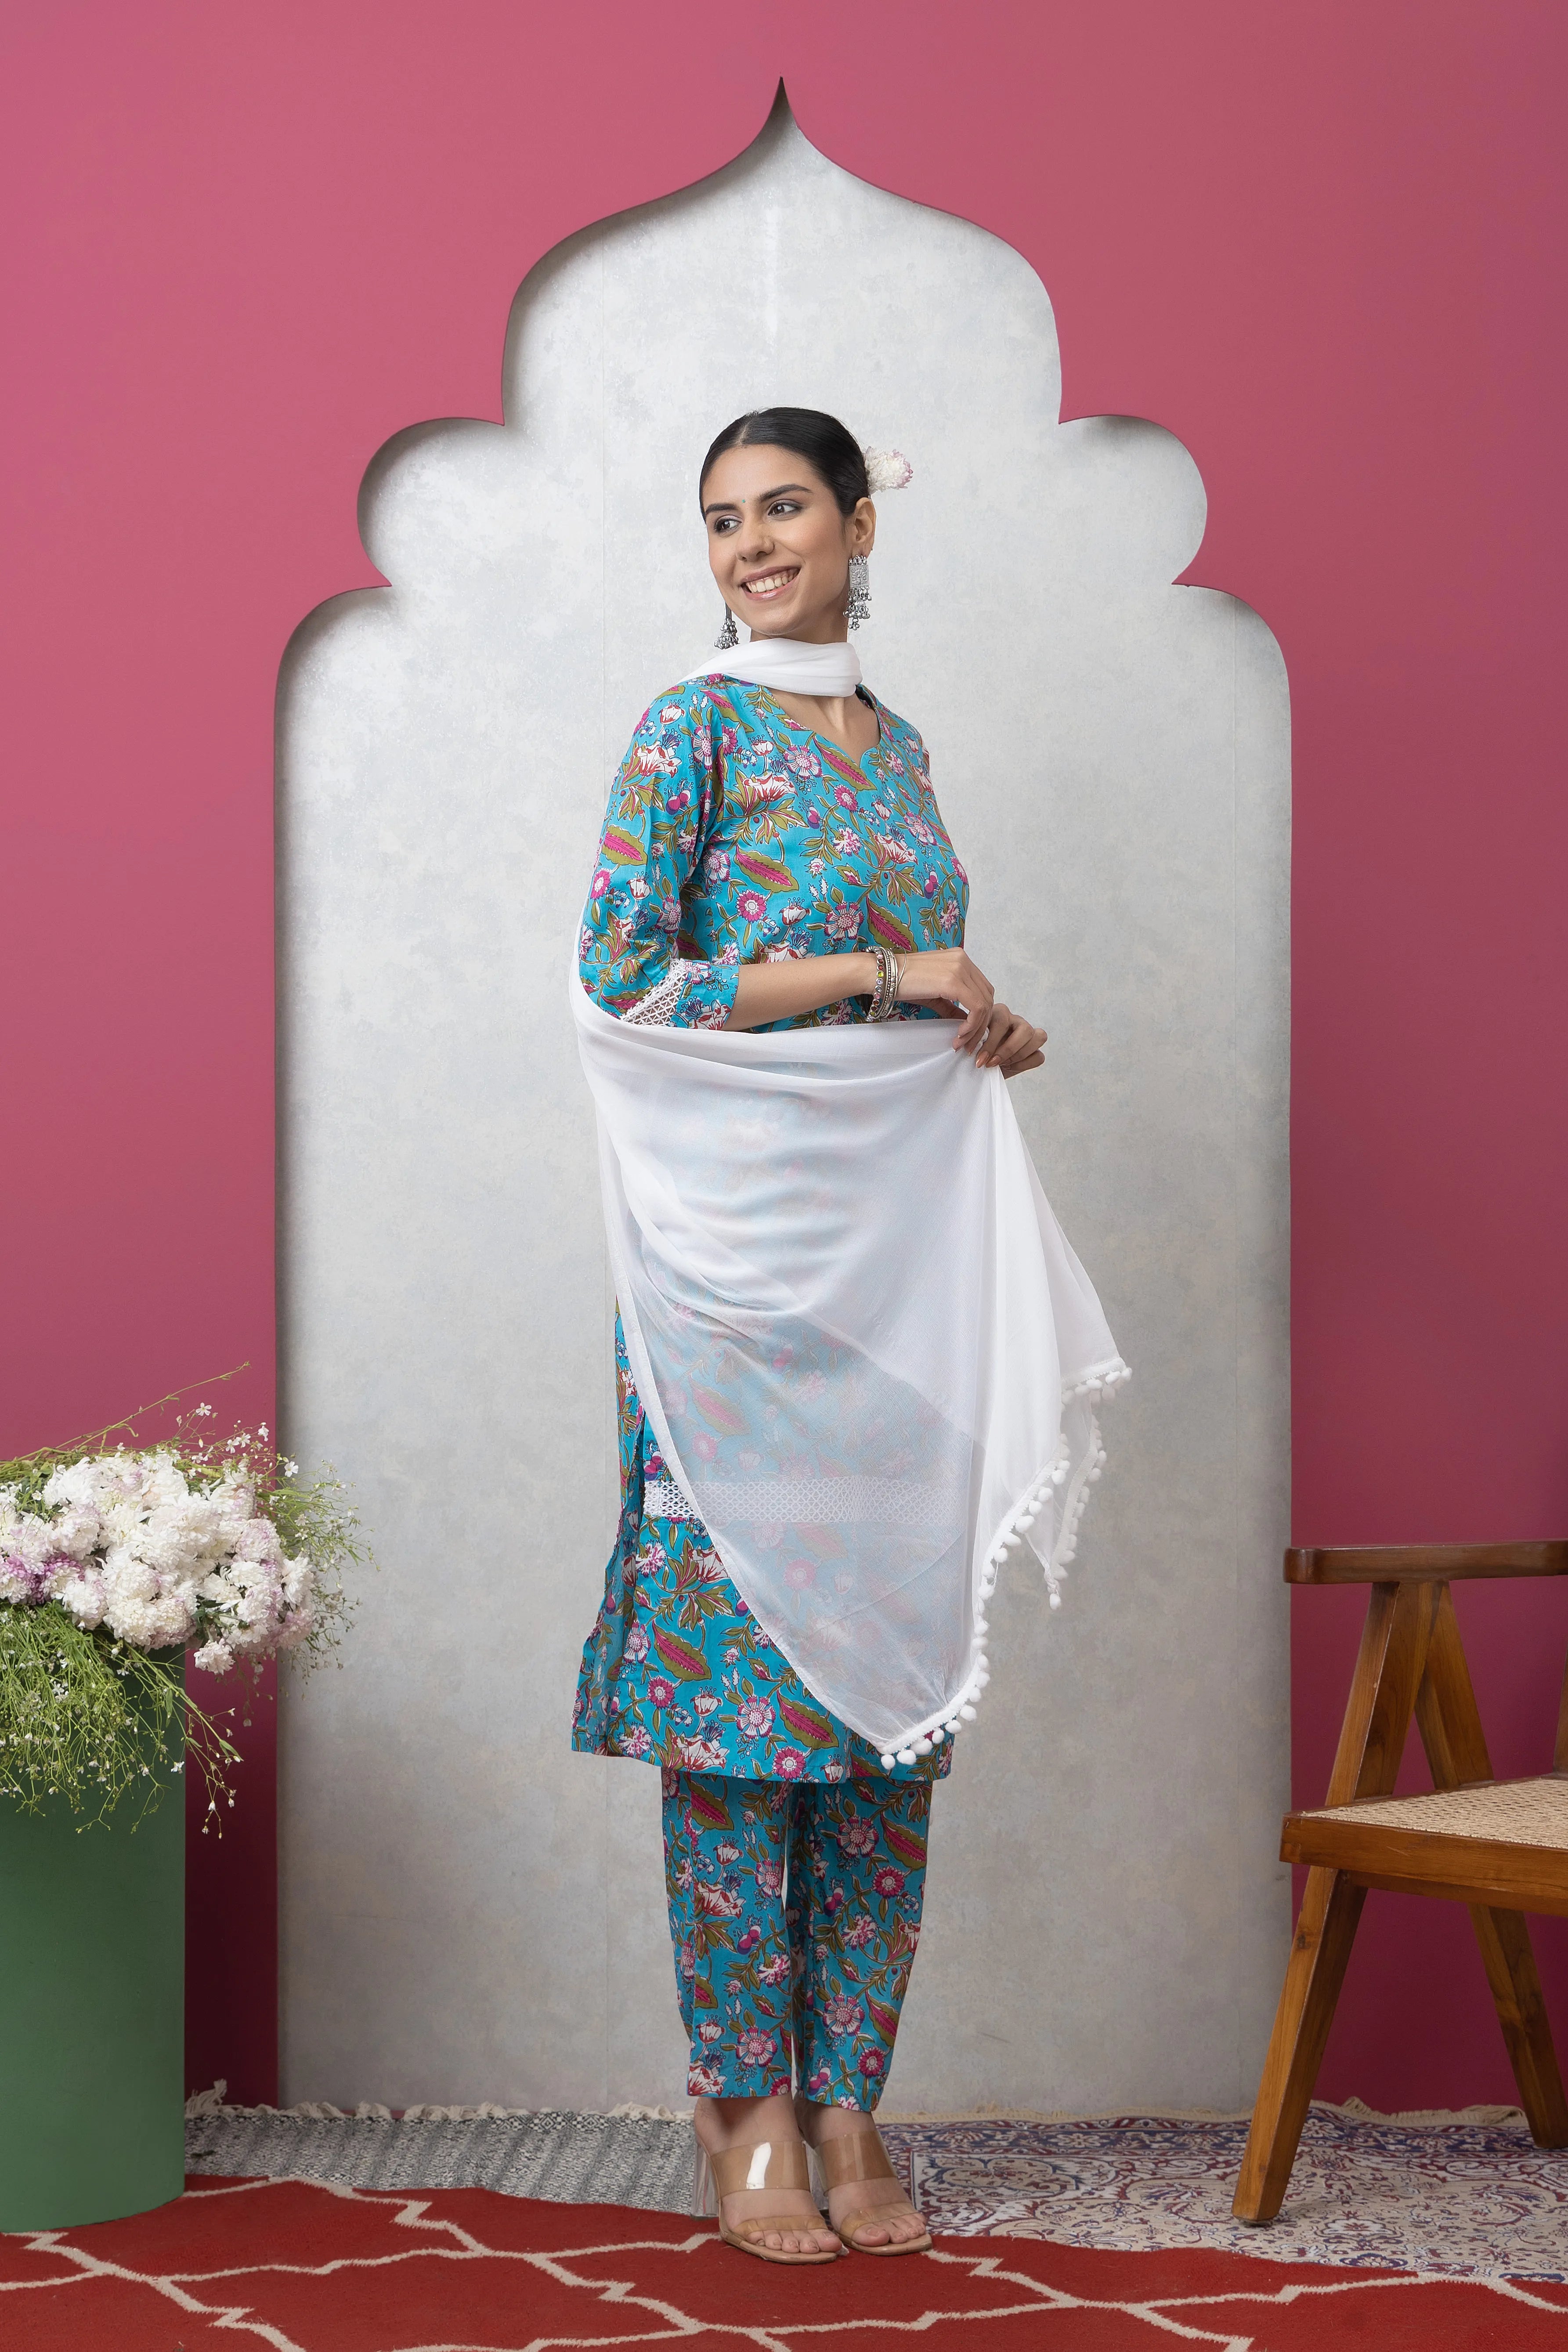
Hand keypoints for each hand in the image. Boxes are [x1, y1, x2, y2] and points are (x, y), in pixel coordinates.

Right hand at [895, 950, 1047, 1073]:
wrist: (883, 974)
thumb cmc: (902, 983)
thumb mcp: (934, 994)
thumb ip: (953, 1005)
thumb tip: (967, 1022)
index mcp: (960, 959)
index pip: (983, 988)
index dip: (981, 1013)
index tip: (969, 1034)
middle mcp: (964, 960)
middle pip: (988, 996)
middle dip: (981, 1024)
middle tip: (969, 1044)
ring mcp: (960, 969)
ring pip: (985, 1004)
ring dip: (976, 1028)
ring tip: (962, 1043)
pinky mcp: (954, 982)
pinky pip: (976, 1008)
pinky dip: (971, 1025)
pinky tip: (959, 1035)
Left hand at [971, 1001, 1047, 1075]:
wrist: (981, 1063)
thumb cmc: (975, 1050)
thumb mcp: (971, 1043)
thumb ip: (973, 1040)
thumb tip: (969, 1046)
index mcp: (999, 1013)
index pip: (1002, 1023)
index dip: (991, 1044)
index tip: (980, 1060)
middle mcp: (1015, 1020)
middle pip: (1025, 1029)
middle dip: (1008, 1050)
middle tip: (992, 1062)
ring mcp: (1027, 1033)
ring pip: (1039, 1037)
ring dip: (1019, 1055)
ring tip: (1003, 1064)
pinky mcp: (1033, 1049)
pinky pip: (1039, 1056)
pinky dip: (1025, 1064)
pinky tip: (1009, 1067)